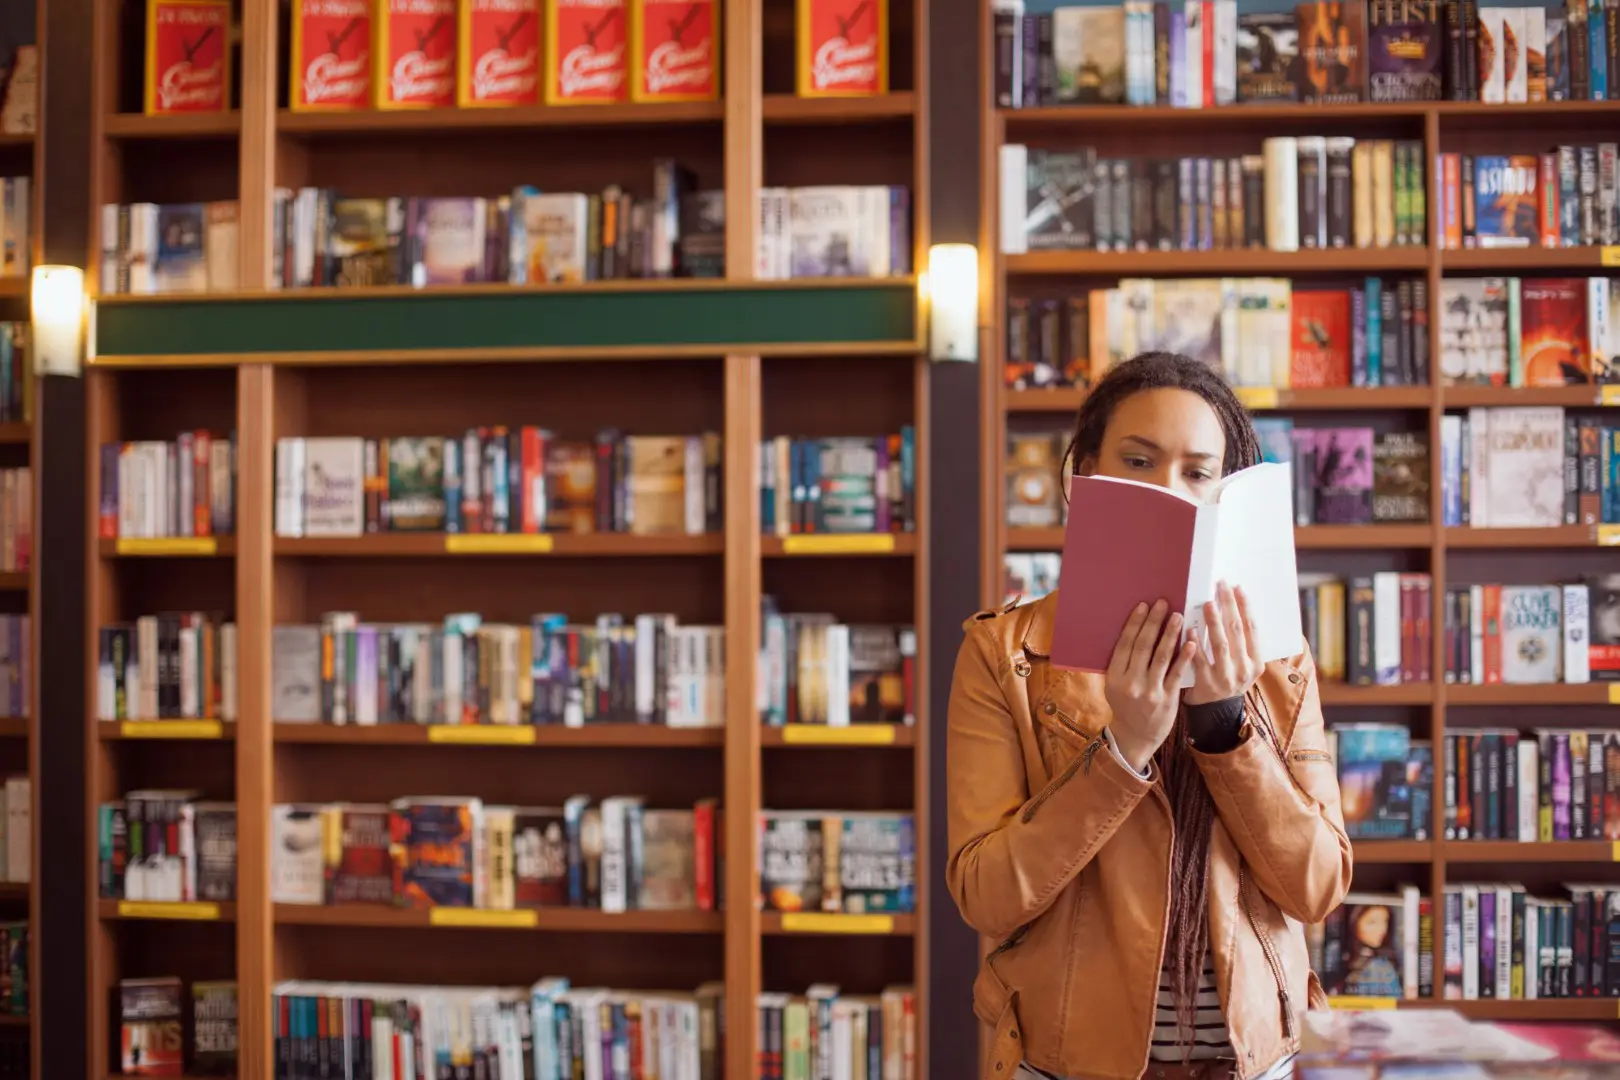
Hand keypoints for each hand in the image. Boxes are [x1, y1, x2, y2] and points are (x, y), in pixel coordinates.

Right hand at [1104, 599, 1196, 771]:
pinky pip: (1176, 673)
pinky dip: (1184, 656)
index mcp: (1114, 677)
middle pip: (1142, 646)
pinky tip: (1191, 641)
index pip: (1125, 644)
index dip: (1135, 623)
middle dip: (1153, 622)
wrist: (1135, 737)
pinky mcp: (1166, 699)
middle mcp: (1130, 683)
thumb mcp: (1115, 685)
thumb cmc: (1126, 706)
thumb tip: (1136, 631)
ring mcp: (1149, 691)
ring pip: (1160, 657)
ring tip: (1178, 616)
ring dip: (1170, 634)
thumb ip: (1123, 663)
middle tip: (1162, 603)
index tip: (1144, 606)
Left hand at [1185, 581, 1263, 706]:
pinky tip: (1189, 629)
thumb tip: (1233, 606)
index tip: (1237, 588)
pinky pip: (1200, 661)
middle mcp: (1244, 670)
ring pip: (1221, 645)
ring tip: (1207, 604)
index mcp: (1256, 662)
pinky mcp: (1207, 685)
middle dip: (1229, 607)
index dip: (1245, 607)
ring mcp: (1226, 678)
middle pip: (1237, 632)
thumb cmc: (1228, 680)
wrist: (1217, 712)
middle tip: (1220, 587)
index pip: (1252, 629)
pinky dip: (1195, 644)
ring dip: (1214, 622)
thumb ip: (1241, 643)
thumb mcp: (1243, 664)